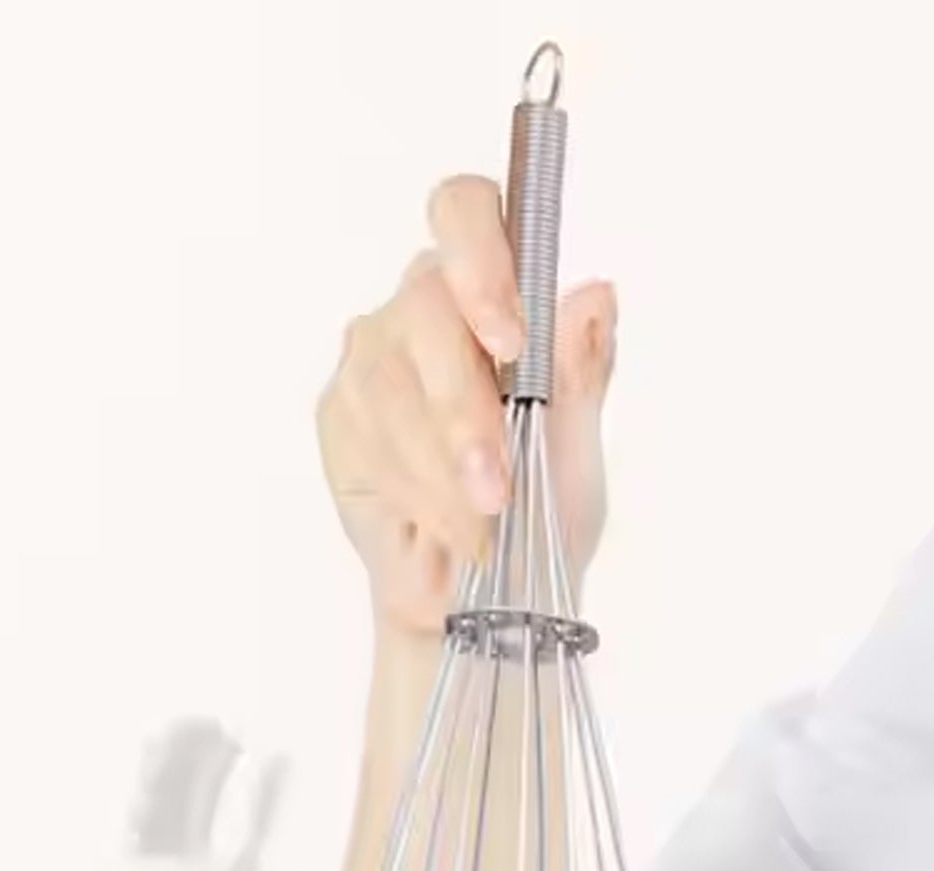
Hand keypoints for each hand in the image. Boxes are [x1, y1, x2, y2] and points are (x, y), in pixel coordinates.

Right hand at [317, 174, 616, 634]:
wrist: (488, 595)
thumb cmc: (537, 510)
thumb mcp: (577, 447)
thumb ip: (580, 372)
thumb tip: (595, 295)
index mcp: (490, 294)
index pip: (467, 213)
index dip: (482, 261)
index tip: (511, 338)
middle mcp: (423, 313)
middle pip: (424, 308)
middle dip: (464, 409)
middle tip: (496, 485)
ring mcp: (371, 362)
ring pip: (391, 387)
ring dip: (442, 468)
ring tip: (482, 524)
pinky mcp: (337, 417)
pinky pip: (367, 439)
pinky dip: (415, 490)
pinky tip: (444, 524)